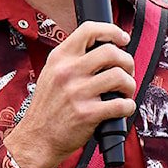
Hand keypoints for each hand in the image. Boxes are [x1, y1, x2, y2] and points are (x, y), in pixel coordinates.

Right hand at [3, 22, 135, 167]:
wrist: (37, 138)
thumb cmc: (47, 109)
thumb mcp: (51, 74)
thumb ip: (72, 60)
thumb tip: (105, 50)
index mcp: (59, 58)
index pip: (88, 30)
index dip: (112, 31)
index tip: (122, 39)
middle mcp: (67, 72)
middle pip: (111, 52)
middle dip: (127, 62)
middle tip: (127, 72)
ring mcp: (77, 92)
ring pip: (119, 76)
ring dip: (130, 85)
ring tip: (125, 92)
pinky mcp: (87, 114)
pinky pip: (121, 104)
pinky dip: (128, 106)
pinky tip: (122, 108)